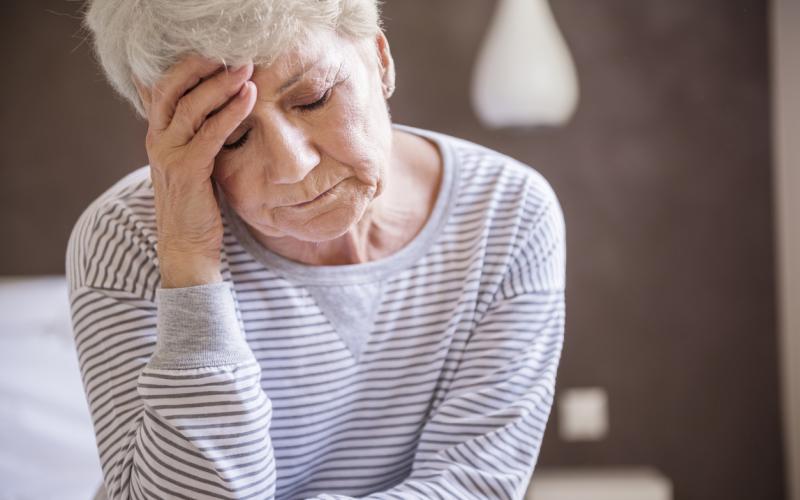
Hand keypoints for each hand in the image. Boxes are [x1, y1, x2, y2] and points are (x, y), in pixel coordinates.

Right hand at [135, 55, 256, 287]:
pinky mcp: (188, 169)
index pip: (164, 88)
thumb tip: (219, 113)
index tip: (216, 54)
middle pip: (172, 88)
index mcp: (158, 136)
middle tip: (233, 54)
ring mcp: (168, 154)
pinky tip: (250, 98)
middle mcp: (157, 140)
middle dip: (202, 66)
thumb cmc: (196, 206)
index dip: (187, 67)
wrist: (187, 247)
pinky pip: (211, 132)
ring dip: (222, 84)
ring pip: (192, 106)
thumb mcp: (193, 164)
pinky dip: (232, 111)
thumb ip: (198, 137)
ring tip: (247, 69)